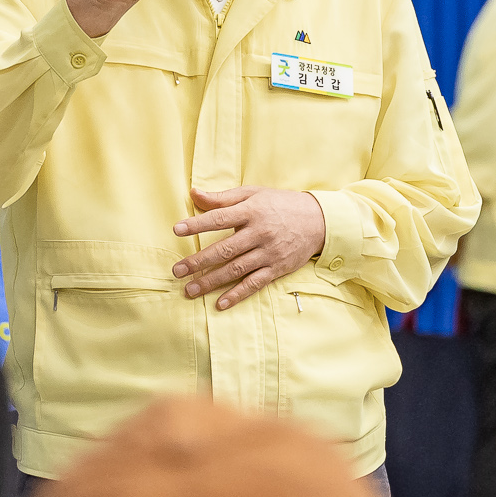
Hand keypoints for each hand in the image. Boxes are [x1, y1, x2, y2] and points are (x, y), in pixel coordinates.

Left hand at [172, 186, 327, 308]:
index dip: (198, 224)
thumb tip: (193, 193)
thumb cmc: (281, 204)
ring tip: (190, 289)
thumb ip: (223, 197)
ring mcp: (269, 252)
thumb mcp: (254, 194)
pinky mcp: (277, 268)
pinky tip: (220, 303)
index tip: (177, 229)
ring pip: (236, 269)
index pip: (220, 218)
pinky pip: (254, 283)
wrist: (319, 220)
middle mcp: (259, 232)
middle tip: (177, 270)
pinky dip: (237, 294)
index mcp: (252, 211)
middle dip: (199, 261)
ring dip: (211, 281)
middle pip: (225, 249)